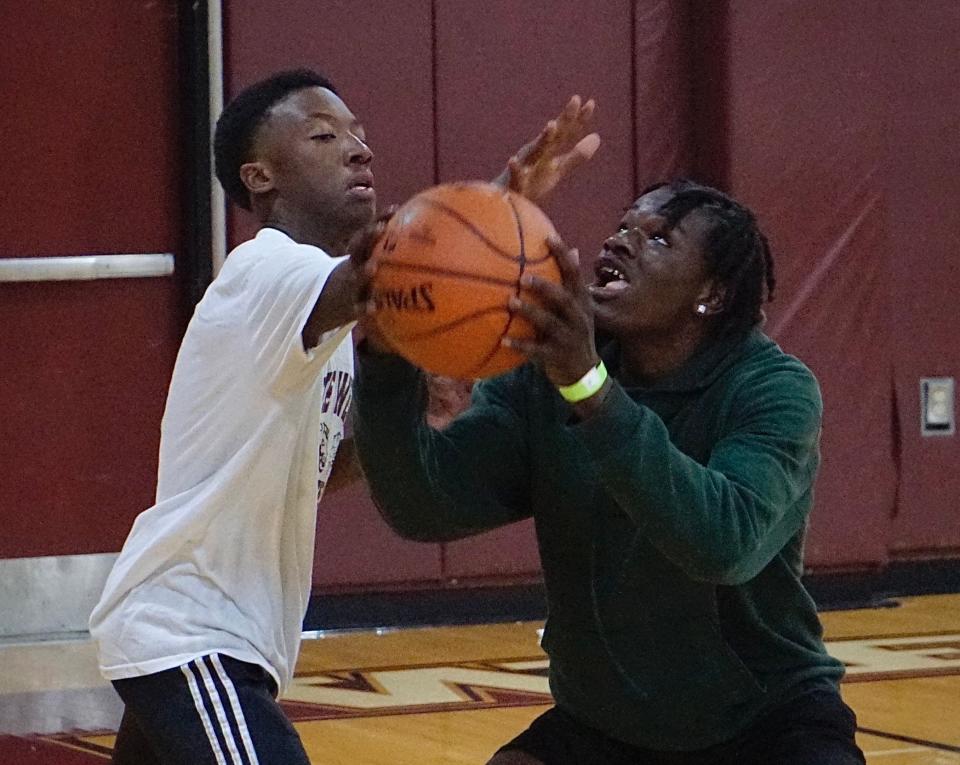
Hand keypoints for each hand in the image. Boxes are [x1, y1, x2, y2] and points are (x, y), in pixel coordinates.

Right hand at [346, 205, 397, 312]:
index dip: (381, 218)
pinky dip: (364, 307)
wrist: (338, 296)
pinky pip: (358, 306)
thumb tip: (433, 232)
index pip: (371, 230)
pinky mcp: (352, 303)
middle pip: (360, 245)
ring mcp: (353, 282)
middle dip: (369, 235)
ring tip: (372, 267)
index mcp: (364, 250)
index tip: (394, 209)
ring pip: (356, 273)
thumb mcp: (378, 261)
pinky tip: (373, 308)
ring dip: (364, 270)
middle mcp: (356, 262)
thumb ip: (399, 252)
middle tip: (381, 229)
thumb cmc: (370, 274)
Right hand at [496, 96, 600, 203]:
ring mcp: (524, 168)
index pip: (565, 132)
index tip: (591, 103)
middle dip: (564, 119)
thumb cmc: (532, 185)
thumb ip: (577, 155)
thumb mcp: (558, 169)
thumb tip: (597, 137)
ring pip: (534, 152)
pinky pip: (514, 176)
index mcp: (548, 150)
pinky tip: (512, 160)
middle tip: (575, 99)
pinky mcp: (514, 184)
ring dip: (543, 139)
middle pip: (553, 136)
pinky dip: (514, 168)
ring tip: (552, 125)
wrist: (504, 203)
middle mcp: (536, 154)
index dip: (579, 119)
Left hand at [502, 237, 598, 386]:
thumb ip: (572, 284)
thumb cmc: (574, 332)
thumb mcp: (579, 308)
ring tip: (510, 301)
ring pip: (549, 323)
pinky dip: (520, 345)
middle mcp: (578, 318)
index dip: (563, 256)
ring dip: (529, 312)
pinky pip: (536, 350)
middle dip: (545, 287)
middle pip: (563, 299)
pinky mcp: (556, 356)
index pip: (575, 275)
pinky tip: (502, 340)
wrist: (583, 371)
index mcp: (581, 302)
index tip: (549, 237)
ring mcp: (568, 338)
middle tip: (524, 276)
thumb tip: (573, 250)